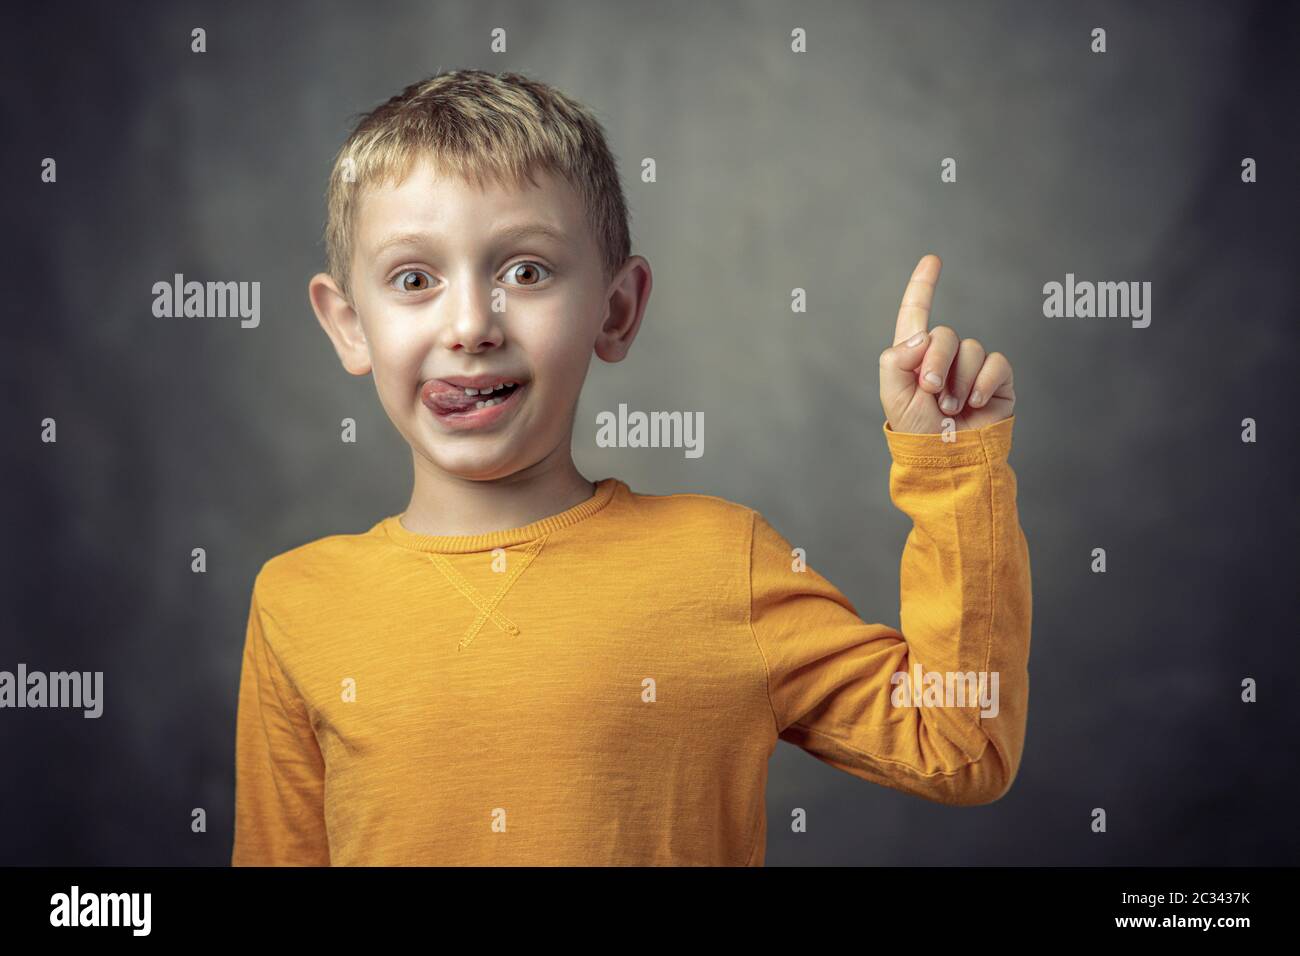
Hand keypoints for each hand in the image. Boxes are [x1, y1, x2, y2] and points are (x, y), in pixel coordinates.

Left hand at [878, 254, 1015, 433]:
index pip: (916, 314)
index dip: (923, 286)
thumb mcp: (893, 396)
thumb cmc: (918, 432)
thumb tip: (923, 333)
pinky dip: (983, 382)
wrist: (948, 460)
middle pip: (945, 333)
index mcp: (914, 356)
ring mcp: (972, 368)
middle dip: (936, 362)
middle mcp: (944, 358)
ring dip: (958, 381)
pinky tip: (974, 404)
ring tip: (950, 409)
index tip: (933, 259)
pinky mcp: (998, 380)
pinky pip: (996, 362)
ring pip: (971, 349)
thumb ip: (896, 359)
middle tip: (931, 392)